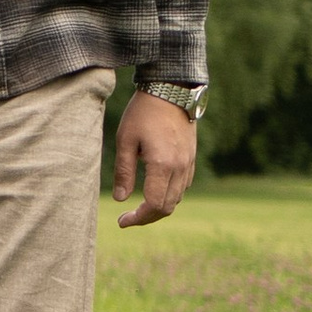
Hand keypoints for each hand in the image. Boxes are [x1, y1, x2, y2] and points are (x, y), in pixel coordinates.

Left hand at [114, 90, 196, 228]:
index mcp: (162, 165)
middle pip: (168, 207)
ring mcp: (188, 163)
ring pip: (177, 198)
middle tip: (127, 217)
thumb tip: (120, 199)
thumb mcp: (125, 140)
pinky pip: (183, 186)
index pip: (154, 205)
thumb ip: (124, 171)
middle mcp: (180, 167)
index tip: (122, 221)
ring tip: (138, 206)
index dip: (138, 218)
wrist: (171, 90)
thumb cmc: (143, 112)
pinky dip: (169, 194)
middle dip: (147, 217)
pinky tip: (154, 189)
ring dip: (159, 207)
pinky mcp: (191, 158)